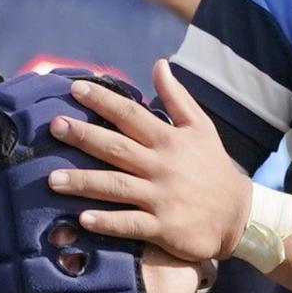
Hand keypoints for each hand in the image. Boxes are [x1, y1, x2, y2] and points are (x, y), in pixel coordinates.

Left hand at [47, 69, 249, 264]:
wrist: (239, 214)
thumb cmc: (213, 167)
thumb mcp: (201, 127)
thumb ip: (176, 97)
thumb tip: (159, 64)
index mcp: (169, 139)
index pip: (131, 114)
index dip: (103, 101)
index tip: (74, 88)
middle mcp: (162, 166)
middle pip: (117, 148)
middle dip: (84, 136)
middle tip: (54, 126)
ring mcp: (162, 197)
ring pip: (117, 187)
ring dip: (84, 182)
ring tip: (52, 178)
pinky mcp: (164, 228)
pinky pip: (131, 224)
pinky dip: (108, 222)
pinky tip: (82, 219)